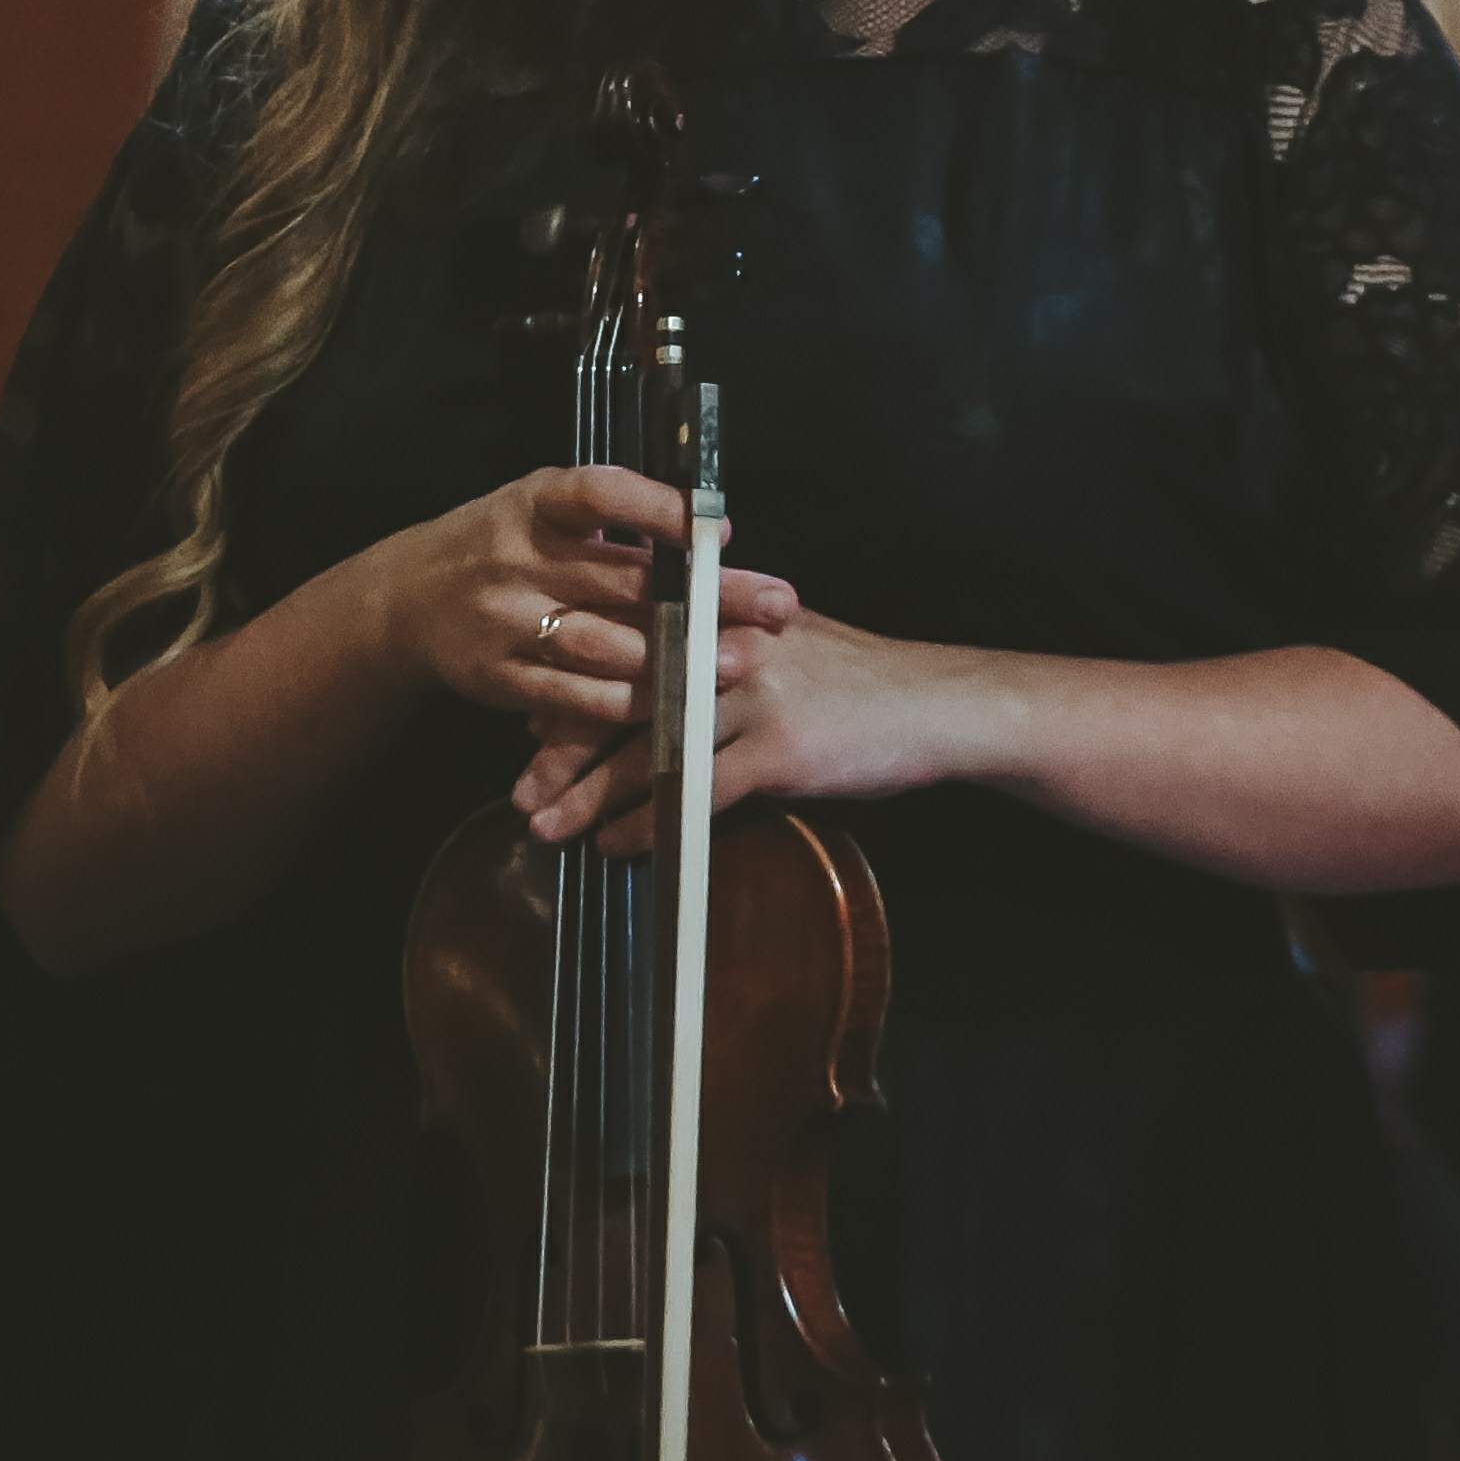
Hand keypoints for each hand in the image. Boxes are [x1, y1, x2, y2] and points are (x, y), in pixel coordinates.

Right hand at [377, 464, 795, 728]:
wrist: (406, 599)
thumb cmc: (500, 545)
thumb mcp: (541, 512)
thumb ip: (611, 524)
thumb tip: (710, 537)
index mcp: (534, 502)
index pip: (600, 492)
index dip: (661, 508)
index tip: (723, 530)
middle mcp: (518, 557)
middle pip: (624, 578)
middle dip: (707, 597)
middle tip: (774, 607)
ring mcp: (505, 620)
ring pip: (600, 644)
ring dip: (673, 658)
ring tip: (735, 665)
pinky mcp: (496, 675)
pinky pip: (569, 695)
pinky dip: (621, 703)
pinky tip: (668, 706)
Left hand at [511, 607, 959, 854]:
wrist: (939, 704)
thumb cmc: (860, 679)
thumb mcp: (788, 641)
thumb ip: (722, 649)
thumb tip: (652, 679)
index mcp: (725, 615)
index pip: (628, 649)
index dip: (572, 691)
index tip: (527, 729)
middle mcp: (730, 647)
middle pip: (623, 697)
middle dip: (564, 747)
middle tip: (520, 790)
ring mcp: (753, 696)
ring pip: (649, 747)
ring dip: (591, 793)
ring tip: (547, 827)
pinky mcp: (779, 748)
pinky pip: (695, 792)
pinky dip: (650, 822)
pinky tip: (619, 844)